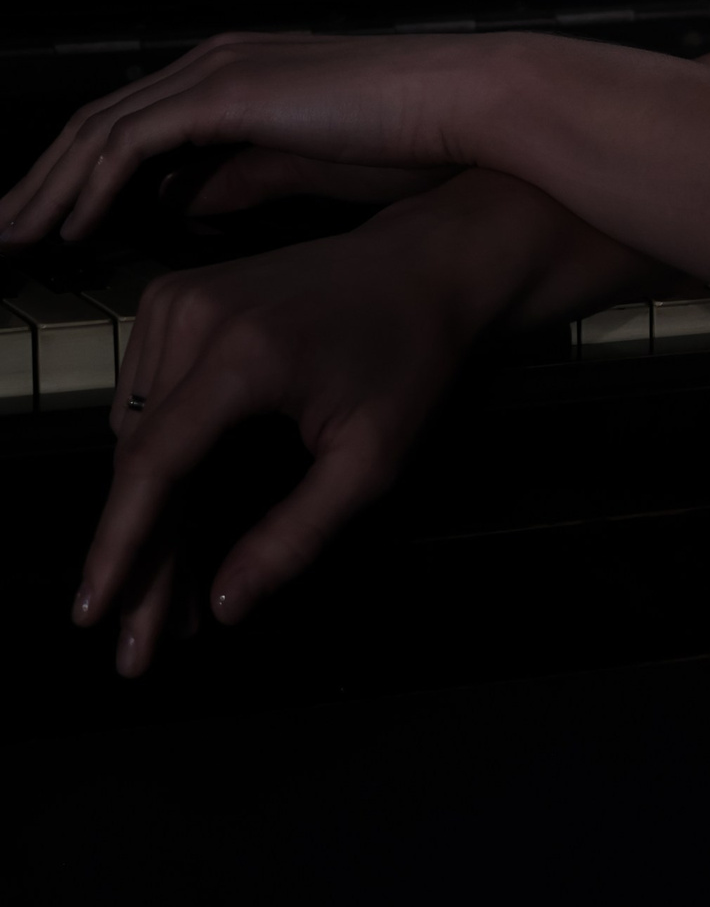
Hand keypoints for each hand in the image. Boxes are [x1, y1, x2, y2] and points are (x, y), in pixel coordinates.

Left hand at [0, 30, 512, 246]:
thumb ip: (243, 178)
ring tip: (14, 239)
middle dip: (40, 182)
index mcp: (237, 75)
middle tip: (4, 234)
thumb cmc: (413, 138)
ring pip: (99, 130)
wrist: (463, 107)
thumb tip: (187, 203)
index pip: (133, 125)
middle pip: (98, 122)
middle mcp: (216, 62)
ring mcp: (218, 71)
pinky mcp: (226, 92)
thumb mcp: (310, 166)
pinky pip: (131, 142)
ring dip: (47, 188)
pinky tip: (72, 227)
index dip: (79, 175)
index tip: (49, 224)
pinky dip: (92, 185)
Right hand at [76, 195, 504, 677]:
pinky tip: (176, 521)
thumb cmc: (410, 360)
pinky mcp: (174, 296)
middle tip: (143, 642)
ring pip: (131, 435)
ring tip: (170, 597)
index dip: (118, 546)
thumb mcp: (371, 460)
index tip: (90, 614)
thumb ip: (295, 535)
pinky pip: (143, 398)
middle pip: (137, 458)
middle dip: (137, 555)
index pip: (152, 463)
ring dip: (145, 515)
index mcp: (244, 353)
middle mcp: (194, 316)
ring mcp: (177, 298)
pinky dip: (154, 461)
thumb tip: (225, 607)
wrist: (423, 264)